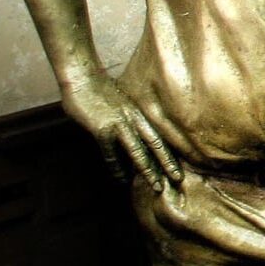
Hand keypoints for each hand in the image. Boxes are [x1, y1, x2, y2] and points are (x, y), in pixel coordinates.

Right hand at [62, 75, 182, 189]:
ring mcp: (120, 125)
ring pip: (139, 152)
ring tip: (157, 186)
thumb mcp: (124, 101)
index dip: (171, 151)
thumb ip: (132, 115)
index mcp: (141, 112)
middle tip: (178, 180)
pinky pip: (112, 153)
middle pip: (156, 144)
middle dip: (167, 164)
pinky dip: (117, 167)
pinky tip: (122, 179)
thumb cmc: (101, 90)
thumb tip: (137, 129)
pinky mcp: (103, 130)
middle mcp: (135, 119)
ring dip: (148, 170)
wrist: (83, 79)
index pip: (161, 135)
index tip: (181, 163)